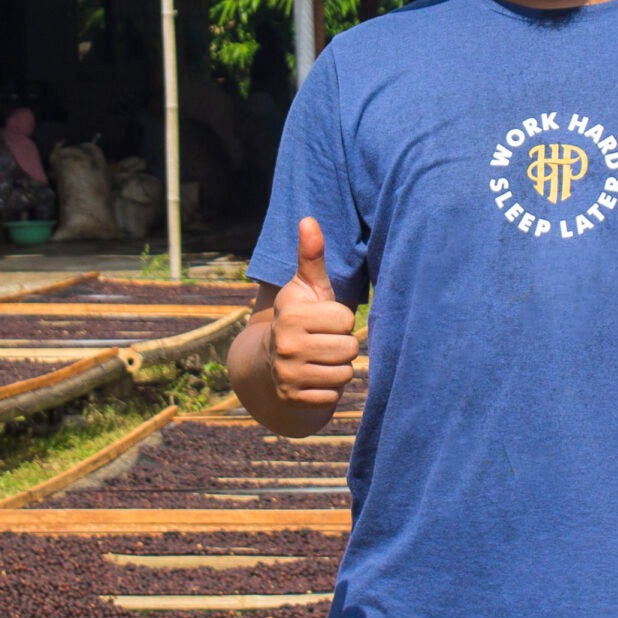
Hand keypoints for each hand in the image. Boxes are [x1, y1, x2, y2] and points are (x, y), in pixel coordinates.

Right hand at [267, 217, 359, 406]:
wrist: (268, 364)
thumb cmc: (300, 318)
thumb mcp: (306, 288)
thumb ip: (311, 256)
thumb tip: (308, 219)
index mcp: (291, 314)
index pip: (346, 319)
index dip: (341, 320)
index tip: (323, 321)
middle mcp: (286, 345)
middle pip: (348, 348)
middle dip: (342, 346)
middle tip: (323, 343)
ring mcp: (287, 374)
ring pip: (344, 373)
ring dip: (338, 368)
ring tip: (320, 360)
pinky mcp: (293, 398)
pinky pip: (333, 395)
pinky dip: (329, 390)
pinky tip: (314, 379)